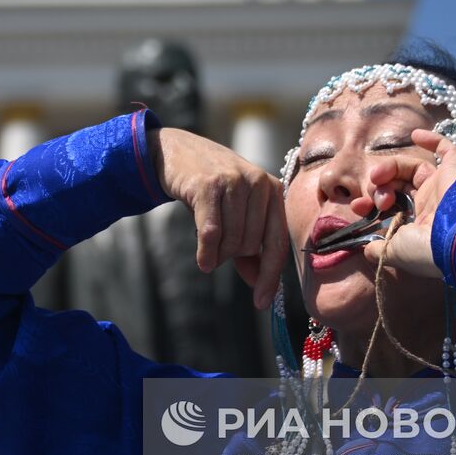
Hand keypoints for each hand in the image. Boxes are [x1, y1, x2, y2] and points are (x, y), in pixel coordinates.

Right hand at [149, 127, 288, 308]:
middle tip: (216, 244)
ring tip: (207, 239)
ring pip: (232, 241)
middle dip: (231, 255)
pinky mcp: (209, 185)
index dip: (270, 276)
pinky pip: (212, 232)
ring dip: (217, 252)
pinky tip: (202, 261)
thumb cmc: (212, 187)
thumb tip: (260, 284)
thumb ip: (250, 247)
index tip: (262, 303)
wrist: (177, 151)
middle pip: (251, 245)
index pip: (277, 243)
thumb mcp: (236, 213)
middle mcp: (259, 183)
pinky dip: (206, 252)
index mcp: (274, 191)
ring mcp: (235, 182)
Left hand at [356, 128, 455, 279]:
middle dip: (379, 188)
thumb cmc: (426, 248)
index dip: (371, 204)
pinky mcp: (455, 173)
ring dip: (391, 168)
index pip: (391, 207)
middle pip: (398, 185)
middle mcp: (430, 205)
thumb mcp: (394, 252)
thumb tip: (365, 250)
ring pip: (413, 168)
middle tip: (376, 198)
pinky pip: (449, 151)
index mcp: (417, 224)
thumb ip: (378, 249)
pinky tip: (415, 135)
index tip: (358, 207)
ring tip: (378, 175)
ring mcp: (442, 188)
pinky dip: (433, 140)